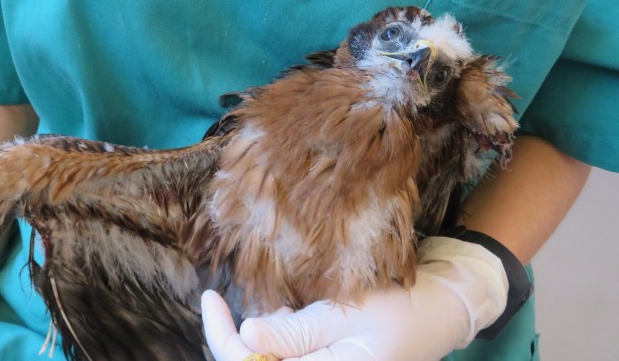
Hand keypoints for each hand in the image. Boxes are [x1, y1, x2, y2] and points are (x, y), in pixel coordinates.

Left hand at [202, 237, 508, 360]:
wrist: (443, 312)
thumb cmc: (401, 309)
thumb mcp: (347, 315)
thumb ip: (297, 331)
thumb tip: (246, 335)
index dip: (223, 338)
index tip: (210, 299)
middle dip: (236, 339)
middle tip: (225, 300)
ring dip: (260, 338)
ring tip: (277, 306)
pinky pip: (291, 358)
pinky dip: (280, 337)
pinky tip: (289, 313)